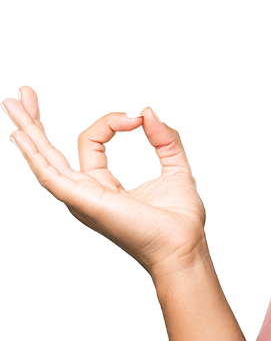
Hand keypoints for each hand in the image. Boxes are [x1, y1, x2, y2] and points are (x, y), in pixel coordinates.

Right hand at [3, 85, 207, 275]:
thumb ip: (165, 140)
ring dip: (28, 131)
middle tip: (22, 94)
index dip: (112, 122)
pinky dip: (35, 156)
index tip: (137, 118)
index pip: (92, 142)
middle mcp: (86, 192)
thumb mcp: (176, 168)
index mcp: (105, 186)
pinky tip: (21, 137)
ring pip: (44, 160)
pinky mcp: (83, 201)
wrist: (183, 245)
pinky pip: (51, 176)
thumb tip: (149, 114)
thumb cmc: (179, 220)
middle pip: (51, 152)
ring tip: (12, 103)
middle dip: (35, 123)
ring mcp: (81, 198)